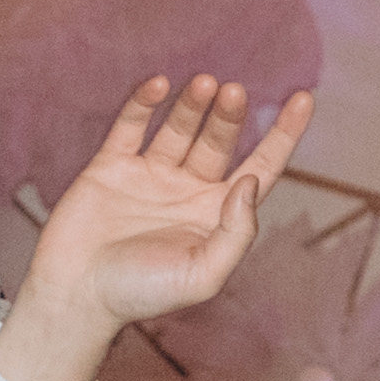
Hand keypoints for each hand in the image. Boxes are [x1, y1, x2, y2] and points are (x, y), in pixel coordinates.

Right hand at [0, 77, 310, 380]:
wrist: (75, 296)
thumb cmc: (140, 295)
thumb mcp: (203, 274)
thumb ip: (236, 232)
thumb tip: (250, 182)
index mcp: (214, 215)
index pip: (260, 167)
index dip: (283, 134)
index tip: (304, 98)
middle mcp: (185, 191)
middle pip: (218, 140)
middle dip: (229, 116)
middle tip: (234, 91)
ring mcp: (148, 176)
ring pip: (179, 128)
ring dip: (193, 104)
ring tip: (205, 83)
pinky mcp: (110, 168)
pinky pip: (131, 126)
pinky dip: (144, 102)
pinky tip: (159, 85)